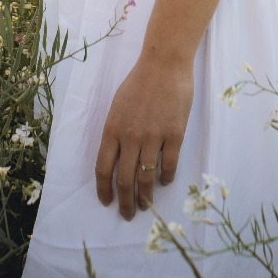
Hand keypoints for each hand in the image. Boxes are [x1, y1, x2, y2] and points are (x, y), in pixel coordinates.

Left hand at [94, 51, 191, 219]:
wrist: (164, 64)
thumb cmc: (139, 83)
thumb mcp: (117, 107)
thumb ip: (115, 133)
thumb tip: (116, 159)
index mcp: (112, 130)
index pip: (103, 169)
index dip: (104, 190)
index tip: (107, 202)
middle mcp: (130, 137)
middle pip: (125, 180)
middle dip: (126, 202)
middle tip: (128, 214)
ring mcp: (153, 136)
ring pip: (147, 178)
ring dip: (146, 197)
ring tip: (146, 206)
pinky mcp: (174, 134)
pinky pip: (169, 165)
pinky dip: (166, 178)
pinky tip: (164, 182)